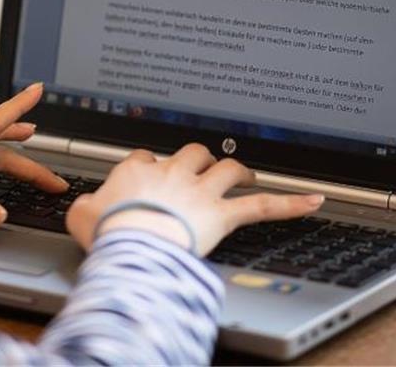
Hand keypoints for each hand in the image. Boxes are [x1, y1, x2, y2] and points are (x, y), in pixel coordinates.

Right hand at [66, 143, 324, 255]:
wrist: (130, 243)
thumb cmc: (106, 232)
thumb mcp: (80, 216)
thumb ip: (85, 206)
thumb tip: (83, 208)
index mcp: (139, 171)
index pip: (147, 158)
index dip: (152, 166)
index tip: (150, 174)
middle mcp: (174, 174)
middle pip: (192, 152)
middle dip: (200, 157)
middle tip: (205, 166)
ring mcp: (201, 193)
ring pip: (227, 169)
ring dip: (240, 171)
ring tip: (248, 175)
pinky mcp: (223, 215)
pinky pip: (263, 208)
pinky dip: (291, 204)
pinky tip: (315, 200)